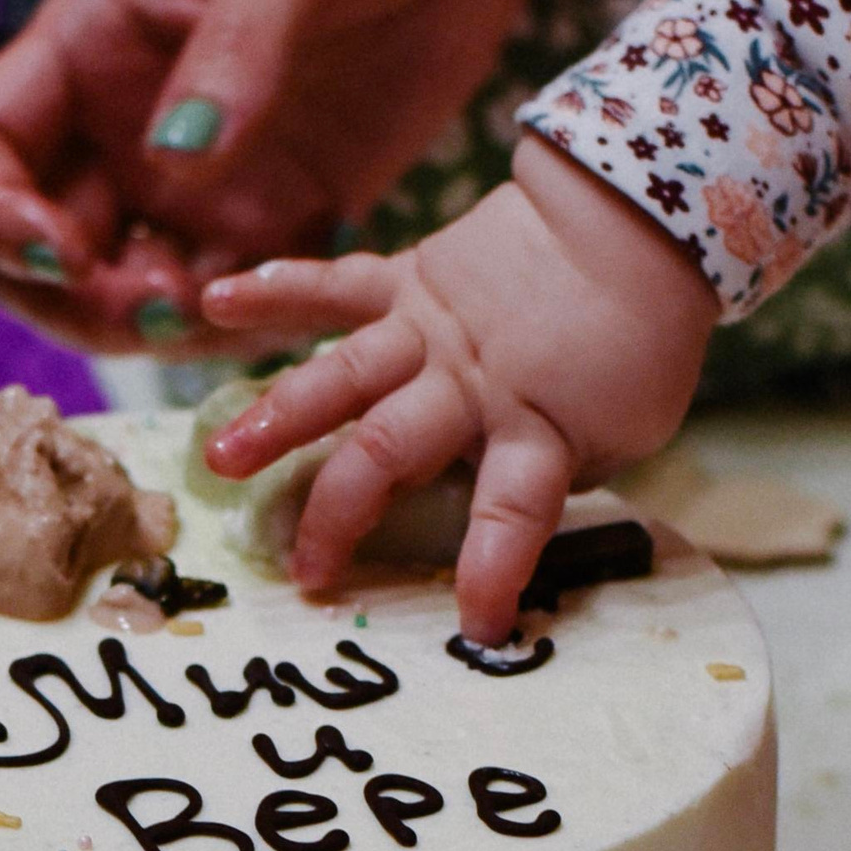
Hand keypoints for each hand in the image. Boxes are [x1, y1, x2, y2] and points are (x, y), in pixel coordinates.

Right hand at [0, 0, 568, 351]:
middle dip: (76, 302)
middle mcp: (123, 126)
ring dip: (160, 329)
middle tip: (158, 307)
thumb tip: (173, 161)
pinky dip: (248, 324)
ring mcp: (201, 180)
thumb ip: (234, 51)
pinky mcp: (283, 212)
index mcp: (87, 46)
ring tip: (232, 312)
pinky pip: (238, 299)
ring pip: (132, 294)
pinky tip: (297, 307)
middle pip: (38, 253)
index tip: (62, 249)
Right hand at [195, 135, 717, 640]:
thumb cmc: (636, 342)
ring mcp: (429, 330)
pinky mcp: (408, 280)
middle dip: (341, 513)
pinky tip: (215, 300)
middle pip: (392, 449)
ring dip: (278, 419)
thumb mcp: (624, 429)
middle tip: (303, 572)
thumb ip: (557, 473)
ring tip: (220, 457)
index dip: (494, 570)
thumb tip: (495, 513)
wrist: (634, 222)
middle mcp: (469, 382)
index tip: (478, 627)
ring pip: (344, 378)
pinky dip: (276, 290)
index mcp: (537, 427)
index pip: (515, 512)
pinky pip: (336, 286)